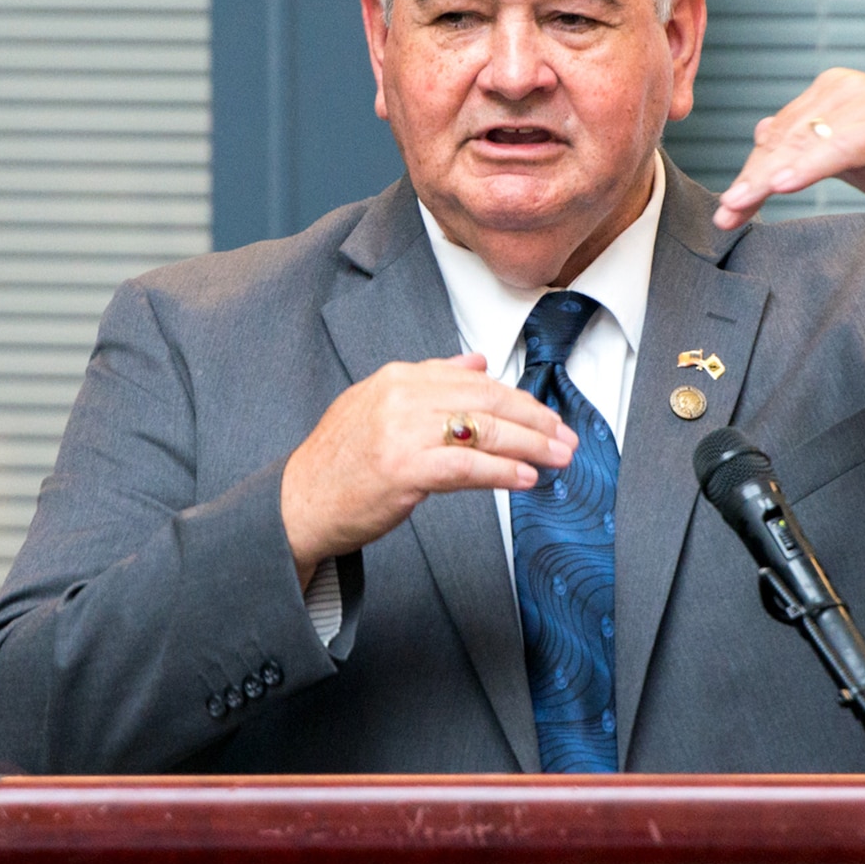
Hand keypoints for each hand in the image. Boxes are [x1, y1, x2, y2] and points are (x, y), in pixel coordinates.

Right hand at [280, 354, 576, 586]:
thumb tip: (478, 361)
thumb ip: (430, 380)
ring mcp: (400, 432)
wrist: (298, 502)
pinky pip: (466, 467)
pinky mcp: (402, 469)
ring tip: (558, 459)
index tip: (547, 418)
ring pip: (482, 431)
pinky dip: (501, 472)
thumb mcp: (379, 406)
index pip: (475, 380)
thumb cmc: (341, 463)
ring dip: (529, 446)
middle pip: (486, 401)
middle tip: (566, 438)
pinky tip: (525, 479)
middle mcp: (401, 397)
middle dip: (534, 421)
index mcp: (398, 378)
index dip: (519, 399)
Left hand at [714, 67, 864, 274]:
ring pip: (801, 145)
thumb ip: (808, 146)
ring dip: (766, 180)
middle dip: (751, 181)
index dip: (750, 173)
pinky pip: (837, 149)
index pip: (776, 136)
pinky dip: (808, 167)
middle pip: (782, 141)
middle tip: (725, 215)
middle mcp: (841, 88)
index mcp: (829, 91)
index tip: (727, 208)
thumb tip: (763, 136)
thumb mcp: (848, 154)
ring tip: (739, 207)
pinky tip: (782, 185)